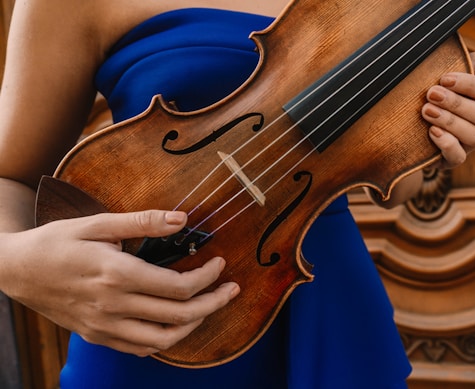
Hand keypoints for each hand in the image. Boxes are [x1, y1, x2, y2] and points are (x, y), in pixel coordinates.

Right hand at [1, 210, 238, 355]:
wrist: (15, 270)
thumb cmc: (56, 242)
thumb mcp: (98, 223)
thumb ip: (143, 221)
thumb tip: (182, 218)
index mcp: (117, 274)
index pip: (178, 287)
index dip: (208, 278)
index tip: (220, 263)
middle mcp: (113, 305)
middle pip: (179, 316)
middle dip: (214, 303)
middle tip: (232, 289)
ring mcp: (105, 326)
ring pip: (163, 339)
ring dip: (194, 324)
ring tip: (209, 306)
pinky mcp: (97, 336)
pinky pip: (140, 348)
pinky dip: (165, 339)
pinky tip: (176, 322)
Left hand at [422, 52, 474, 168]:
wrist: (406, 125)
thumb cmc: (431, 93)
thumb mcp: (444, 72)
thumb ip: (464, 60)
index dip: (472, 85)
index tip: (444, 78)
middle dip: (458, 103)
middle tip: (431, 94)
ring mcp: (468, 144)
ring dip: (451, 121)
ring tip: (426, 111)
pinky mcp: (451, 159)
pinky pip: (458, 157)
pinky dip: (447, 144)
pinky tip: (432, 132)